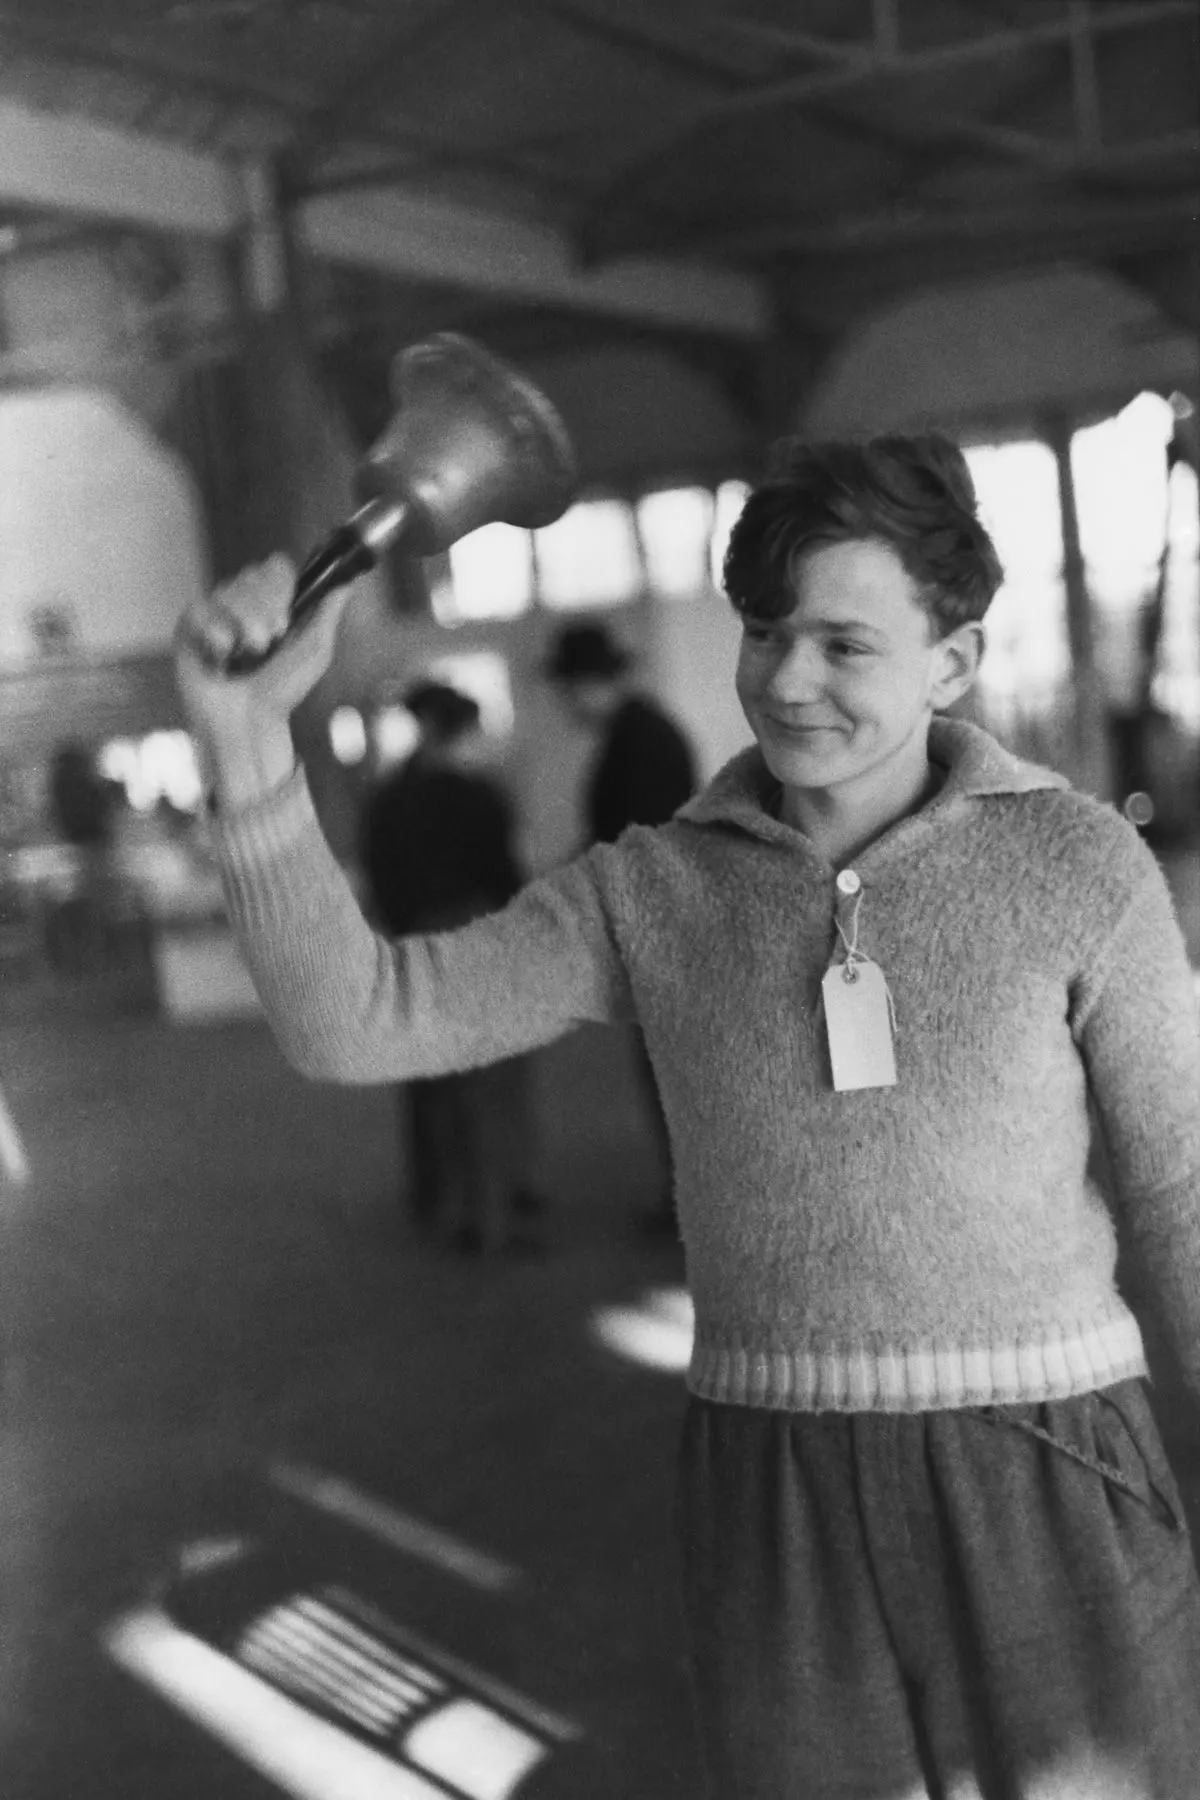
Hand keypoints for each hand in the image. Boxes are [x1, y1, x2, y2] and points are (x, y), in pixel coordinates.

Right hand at [175, 553, 351, 809]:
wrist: (250, 721)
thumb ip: (328, 611)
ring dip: (244, 628)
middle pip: (253, 574)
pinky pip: (201, 609)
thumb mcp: (315, 650)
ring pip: (228, 591)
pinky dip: (216, 637)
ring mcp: (215, 611)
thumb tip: (347, 581)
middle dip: (267, 611)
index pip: (276, 566)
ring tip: (245, 658)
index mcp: (273, 603)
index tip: (286, 618)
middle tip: (268, 644)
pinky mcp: (189, 625)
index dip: (282, 585)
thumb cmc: (282, 691)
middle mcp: (243, 601)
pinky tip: (219, 659)